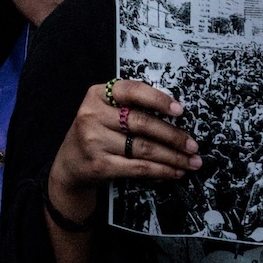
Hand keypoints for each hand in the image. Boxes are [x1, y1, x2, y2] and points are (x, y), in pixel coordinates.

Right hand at [48, 79, 198, 212]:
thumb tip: (174, 112)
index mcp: (96, 95)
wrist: (70, 163)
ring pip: (144, 148)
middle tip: (193, 145)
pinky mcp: (101, 165)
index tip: (180, 110)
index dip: (158, 99)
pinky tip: (175, 171)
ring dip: (173, 156)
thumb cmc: (96, 132)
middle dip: (173, 136)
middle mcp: (93, 115)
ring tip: (191, 161)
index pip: (132, 91)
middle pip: (142, 123)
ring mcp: (95, 141)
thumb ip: (130, 105)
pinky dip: (162, 170)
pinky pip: (139, 168)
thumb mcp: (104, 110)